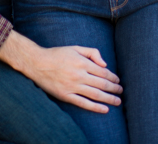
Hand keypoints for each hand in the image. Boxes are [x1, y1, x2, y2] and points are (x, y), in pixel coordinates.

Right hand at [0, 31, 122, 112]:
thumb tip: (105, 64)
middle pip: (102, 84)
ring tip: (117, 101)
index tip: (117, 81)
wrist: (37, 63)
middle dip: (114, 88)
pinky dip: (95, 107)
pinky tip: (104, 109)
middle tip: (120, 91)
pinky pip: (83, 103)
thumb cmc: (57, 54)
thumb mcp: (75, 47)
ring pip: (96, 94)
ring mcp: (72, 86)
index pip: (103, 72)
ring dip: (109, 98)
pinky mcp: (66, 95)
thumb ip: (92, 52)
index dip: (113, 77)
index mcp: (82, 62)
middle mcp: (79, 75)